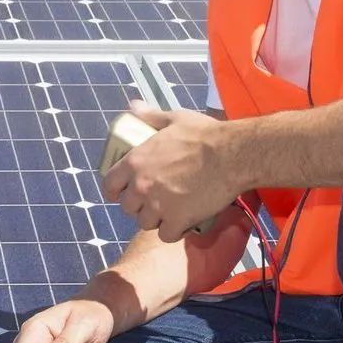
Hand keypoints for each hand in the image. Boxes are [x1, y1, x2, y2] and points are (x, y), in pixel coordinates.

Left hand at [101, 100, 245, 242]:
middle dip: (140, 206)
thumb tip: (134, 107)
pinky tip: (183, 222)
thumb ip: (150, 116)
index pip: (110, 185)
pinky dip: (174, 231)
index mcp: (136, 161)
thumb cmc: (205, 135)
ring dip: (157, 220)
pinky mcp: (177, 220)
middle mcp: (142, 186)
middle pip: (128, 208)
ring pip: (145, 223)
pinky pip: (166, 235)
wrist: (232, 155)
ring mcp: (158, 206)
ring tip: (171, 211)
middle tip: (156, 201)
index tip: (123, 193)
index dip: (116, 191)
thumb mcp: (174, 119)